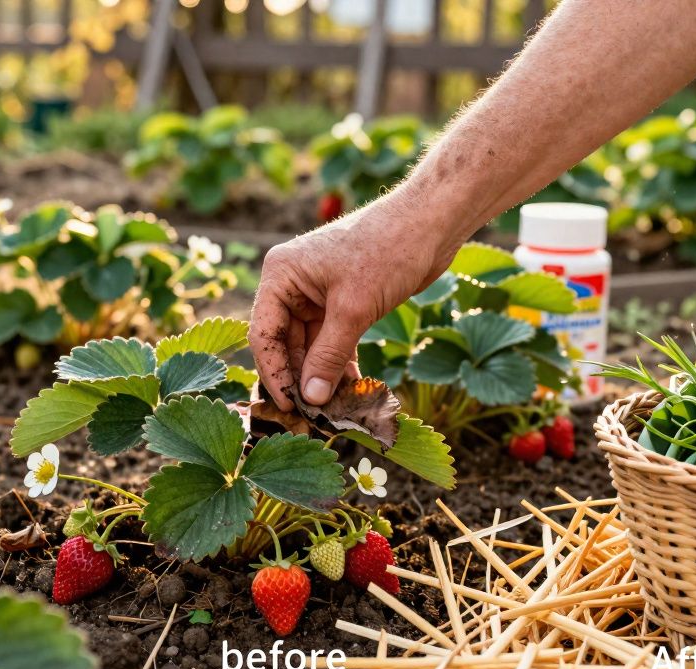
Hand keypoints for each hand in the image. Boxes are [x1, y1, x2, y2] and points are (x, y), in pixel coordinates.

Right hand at [249, 197, 455, 410]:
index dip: (274, 374)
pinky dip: (340, 364)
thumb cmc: (387, 251)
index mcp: (282, 275)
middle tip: (311, 418)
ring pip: (311, 346)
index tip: (288, 408)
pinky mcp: (344, 302)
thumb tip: (310, 399)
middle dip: (299, 379)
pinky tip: (350, 391)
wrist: (432, 223)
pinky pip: (333, 341)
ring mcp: (318, 294)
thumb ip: (329, 356)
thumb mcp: (353, 308)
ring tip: (332, 411)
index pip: (264, 334)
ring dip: (321, 377)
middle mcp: (293, 284)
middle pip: (285, 344)